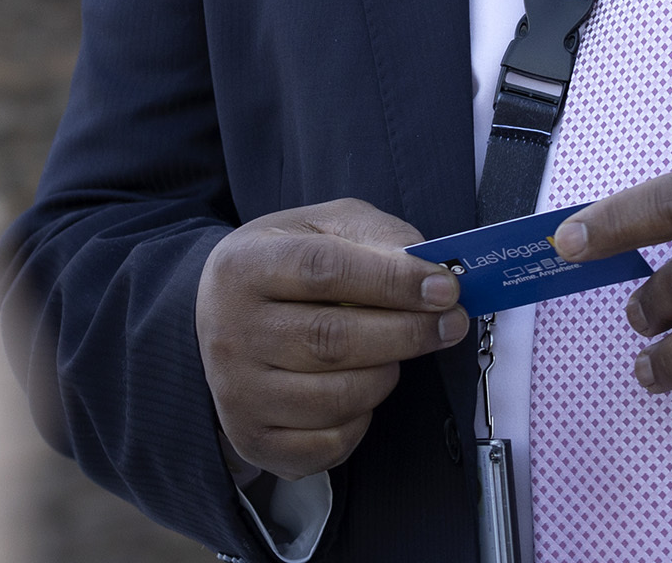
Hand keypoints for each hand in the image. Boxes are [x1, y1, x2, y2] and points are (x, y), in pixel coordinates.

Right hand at [196, 197, 468, 481]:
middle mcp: (231, 333)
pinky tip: (361, 391)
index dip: (391, 280)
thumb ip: (373, 236)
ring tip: (395, 354)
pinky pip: (329, 443)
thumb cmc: (282, 268)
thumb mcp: (319, 228)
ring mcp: (239, 393)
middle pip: (332, 340)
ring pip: (337, 397)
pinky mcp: (254, 439)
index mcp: (243, 267)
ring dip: (385, 376)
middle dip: (407, 333)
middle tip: (451, 323)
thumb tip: (429, 270)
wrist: (219, 321)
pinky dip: (361, 421)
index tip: (444, 288)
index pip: (323, 271)